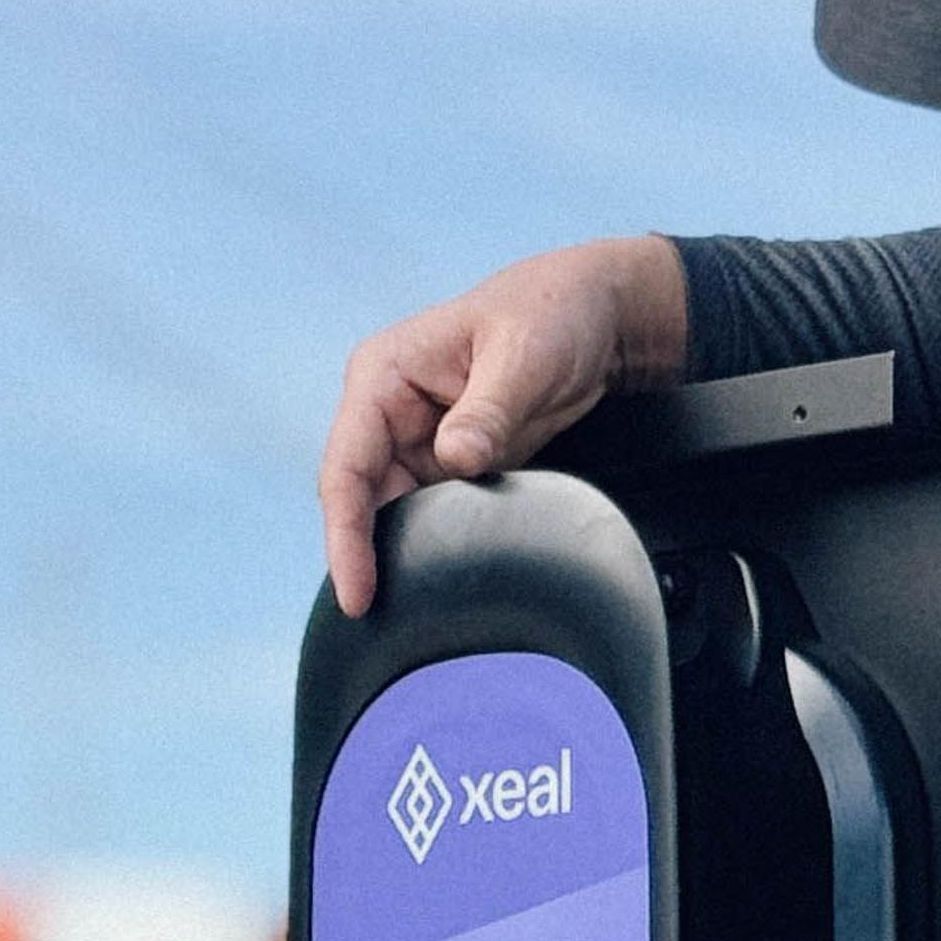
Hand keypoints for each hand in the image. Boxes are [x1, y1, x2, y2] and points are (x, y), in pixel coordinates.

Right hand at [317, 236, 689, 609]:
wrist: (594, 316)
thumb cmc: (551, 315)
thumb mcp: (523, 357)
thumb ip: (489, 410)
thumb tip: (455, 457)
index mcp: (383, 376)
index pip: (347, 467)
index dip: (345, 535)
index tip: (356, 593)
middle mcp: (386, 413)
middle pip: (359, 503)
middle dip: (364, 561)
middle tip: (382, 626)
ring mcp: (414, 442)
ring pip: (389, 517)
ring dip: (399, 560)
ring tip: (411, 616)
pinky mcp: (446, 466)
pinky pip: (428, 518)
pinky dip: (433, 550)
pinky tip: (444, 588)